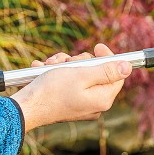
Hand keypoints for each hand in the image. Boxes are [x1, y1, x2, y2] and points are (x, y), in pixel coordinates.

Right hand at [10, 44, 131, 131]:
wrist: (26, 107)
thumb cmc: (52, 91)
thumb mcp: (82, 74)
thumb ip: (107, 71)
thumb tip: (128, 67)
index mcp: (102, 99)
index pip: (117, 74)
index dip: (108, 58)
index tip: (97, 47)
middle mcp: (94, 104)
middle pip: (97, 73)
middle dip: (79, 61)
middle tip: (66, 61)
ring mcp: (81, 105)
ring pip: (79, 74)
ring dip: (64, 65)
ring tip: (50, 66)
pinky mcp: (67, 103)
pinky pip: (68, 83)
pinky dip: (56, 73)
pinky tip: (44, 71)